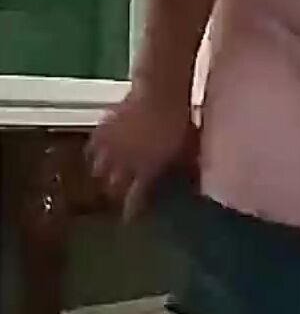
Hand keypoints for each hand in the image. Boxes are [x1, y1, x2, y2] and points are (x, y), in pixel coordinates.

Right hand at [86, 87, 195, 217]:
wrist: (161, 94)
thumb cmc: (180, 122)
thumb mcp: (187, 149)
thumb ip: (185, 168)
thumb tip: (194, 182)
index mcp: (147, 171)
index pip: (135, 198)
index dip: (132, 210)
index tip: (129, 218)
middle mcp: (124, 163)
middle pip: (112, 186)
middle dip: (114, 193)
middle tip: (117, 195)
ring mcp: (111, 147)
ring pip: (97, 169)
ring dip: (102, 175)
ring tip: (104, 176)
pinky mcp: (102, 130)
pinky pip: (91, 149)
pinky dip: (93, 154)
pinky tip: (95, 155)